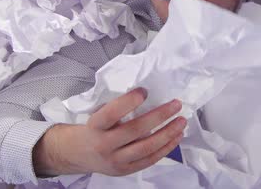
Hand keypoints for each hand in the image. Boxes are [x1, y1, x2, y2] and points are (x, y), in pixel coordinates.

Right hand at [33, 88, 185, 176]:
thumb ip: (116, 107)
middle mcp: (104, 145)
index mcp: (95, 126)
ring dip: (168, 133)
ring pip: (146, 147)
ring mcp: (116, 160)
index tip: (144, 91)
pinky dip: (166, 147)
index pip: (112, 112)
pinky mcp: (126, 170)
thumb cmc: (93, 128)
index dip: (129, 101)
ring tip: (181, 121)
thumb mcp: (96, 114)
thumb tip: (145, 93)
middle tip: (175, 104)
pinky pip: (150, 159)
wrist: (79, 154)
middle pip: (135, 130)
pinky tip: (177, 136)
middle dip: (159, 116)